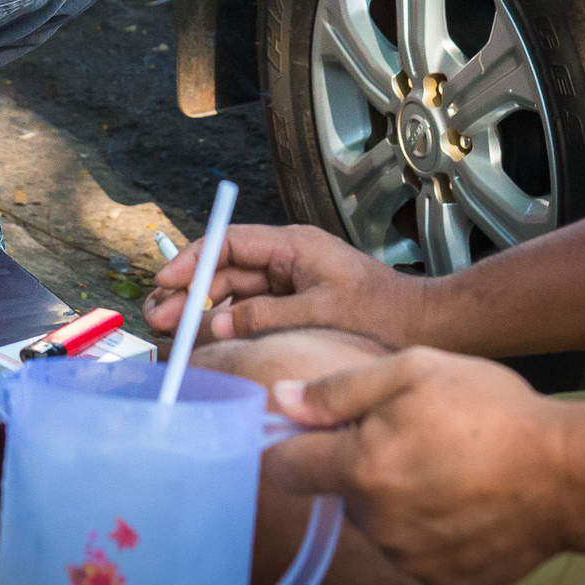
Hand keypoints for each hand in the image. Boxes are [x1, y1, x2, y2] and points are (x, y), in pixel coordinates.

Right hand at [143, 222, 425, 348]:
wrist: (425, 326)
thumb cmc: (382, 313)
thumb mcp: (318, 313)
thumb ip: (265, 317)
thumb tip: (219, 326)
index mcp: (293, 246)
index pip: (229, 243)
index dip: (192, 261)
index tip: (165, 283)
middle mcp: (288, 258)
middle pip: (225, 269)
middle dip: (189, 292)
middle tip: (159, 316)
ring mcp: (292, 281)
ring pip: (234, 291)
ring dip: (203, 310)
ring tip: (171, 330)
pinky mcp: (297, 303)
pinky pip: (251, 309)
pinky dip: (227, 324)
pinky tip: (207, 341)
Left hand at [266, 347, 581, 584]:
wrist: (570, 476)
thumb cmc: (493, 412)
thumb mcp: (414, 371)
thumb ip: (339, 391)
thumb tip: (281, 399)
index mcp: (362, 469)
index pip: (286, 469)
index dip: (292, 447)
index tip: (316, 435)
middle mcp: (378, 524)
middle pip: (340, 495)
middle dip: (361, 467)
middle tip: (413, 438)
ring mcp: (410, 560)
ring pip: (379, 524)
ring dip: (397, 499)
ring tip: (449, 467)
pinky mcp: (442, 583)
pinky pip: (415, 553)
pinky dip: (430, 530)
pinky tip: (466, 502)